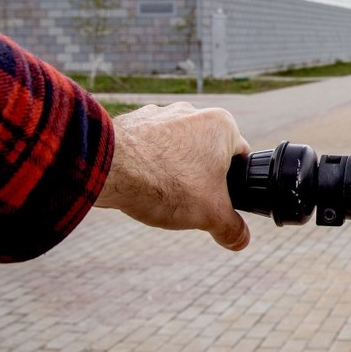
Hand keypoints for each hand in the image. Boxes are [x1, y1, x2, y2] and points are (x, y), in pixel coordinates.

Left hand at [95, 103, 251, 250]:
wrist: (109, 168)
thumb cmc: (166, 184)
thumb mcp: (210, 214)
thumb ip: (231, 229)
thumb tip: (241, 240)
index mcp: (222, 125)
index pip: (240, 157)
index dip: (232, 184)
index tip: (216, 200)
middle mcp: (193, 111)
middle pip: (206, 153)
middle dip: (199, 177)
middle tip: (188, 201)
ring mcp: (160, 113)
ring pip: (176, 148)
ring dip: (172, 169)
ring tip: (159, 193)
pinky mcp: (132, 121)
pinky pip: (147, 145)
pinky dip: (146, 162)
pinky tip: (138, 183)